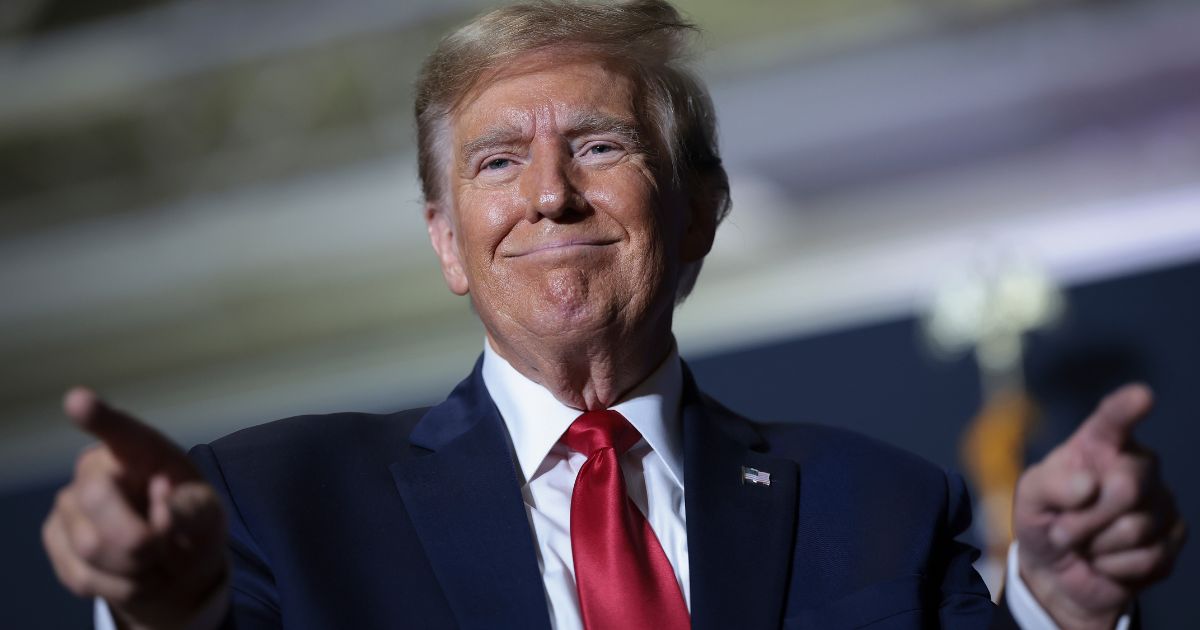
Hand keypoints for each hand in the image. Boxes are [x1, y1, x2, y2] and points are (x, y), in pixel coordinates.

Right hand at [42, 388, 228, 629]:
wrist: (173, 565)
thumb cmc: (190, 523)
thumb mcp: (208, 515)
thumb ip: (192, 511)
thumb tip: (163, 513)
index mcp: (143, 451)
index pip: (119, 431)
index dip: (99, 417)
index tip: (79, 401)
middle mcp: (97, 468)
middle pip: (96, 499)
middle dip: (140, 536)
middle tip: (166, 543)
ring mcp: (69, 504)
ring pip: (91, 546)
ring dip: (135, 566)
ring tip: (154, 558)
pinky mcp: (55, 538)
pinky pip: (83, 575)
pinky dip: (119, 585)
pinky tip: (132, 573)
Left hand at [1014, 384, 1186, 629]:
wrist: (1057, 570)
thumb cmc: (1045, 519)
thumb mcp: (1030, 498)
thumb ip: (1050, 485)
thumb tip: (1089, 484)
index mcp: (1099, 445)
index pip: (1112, 422)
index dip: (1126, 409)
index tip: (1142, 396)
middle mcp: (1137, 465)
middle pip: (1127, 486)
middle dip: (1086, 518)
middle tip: (1062, 530)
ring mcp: (1160, 501)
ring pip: (1136, 528)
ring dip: (1096, 545)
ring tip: (1084, 543)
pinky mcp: (1173, 537)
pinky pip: (1148, 558)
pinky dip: (1114, 567)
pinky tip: (1105, 560)